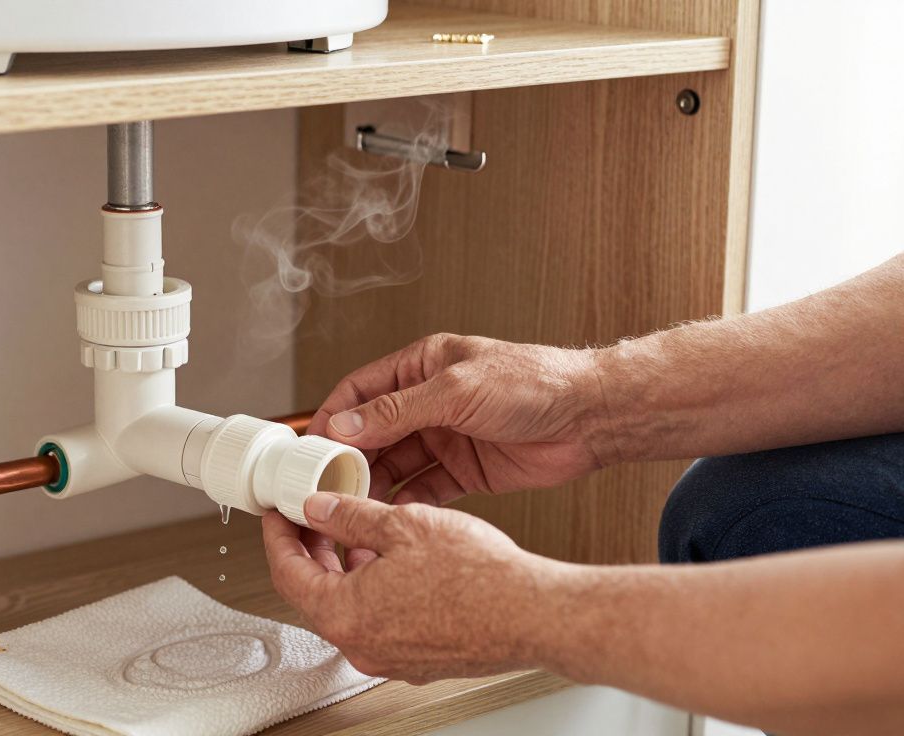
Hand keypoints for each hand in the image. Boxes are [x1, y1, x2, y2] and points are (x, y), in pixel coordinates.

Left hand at [262, 492, 554, 684]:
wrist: (532, 614)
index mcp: (345, 614)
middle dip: (312, 550)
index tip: (280, 514)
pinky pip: (381, 621)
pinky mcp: (418, 659)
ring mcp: (390, 657)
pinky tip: (395, 560)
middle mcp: (362, 645)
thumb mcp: (404, 524)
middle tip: (313, 517)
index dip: (280, 536)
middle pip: (315, 593)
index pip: (287, 573)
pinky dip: (376, 589)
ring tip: (358, 530)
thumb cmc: (480, 578)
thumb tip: (320, 510)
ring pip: (351, 608)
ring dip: (345, 569)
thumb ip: (351, 516)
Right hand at [311, 333, 612, 506]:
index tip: (313, 446)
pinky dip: (406, 502)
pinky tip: (391, 515)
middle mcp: (428, 402)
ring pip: (395, 464)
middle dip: (348, 458)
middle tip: (327, 484)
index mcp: (421, 367)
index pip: (360, 391)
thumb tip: (349, 423)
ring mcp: (445, 438)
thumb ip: (400, 409)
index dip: (334, 417)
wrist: (590, 417)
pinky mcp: (464, 471)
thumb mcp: (457, 390)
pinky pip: (424, 489)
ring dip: (374, 484)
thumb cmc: (534, 383)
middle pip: (373, 432)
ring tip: (353, 505)